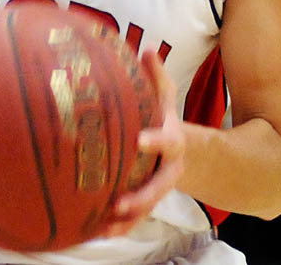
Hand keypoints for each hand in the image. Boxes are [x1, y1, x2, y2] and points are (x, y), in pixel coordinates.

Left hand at [102, 48, 184, 236]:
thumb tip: (146, 48)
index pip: (166, 141)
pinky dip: (118, 227)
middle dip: (140, 197)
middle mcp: (168, 169)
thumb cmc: (164, 117)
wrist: (185, 153)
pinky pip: (134, 218)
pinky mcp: (146, 200)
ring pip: (146, 209)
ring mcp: (158, 187)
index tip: (139, 140)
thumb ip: (157, 75)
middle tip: (119, 203)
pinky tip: (95, 231)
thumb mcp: (165, 95)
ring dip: (127, 220)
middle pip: (158, 188)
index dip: (155, 141)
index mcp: (173, 140)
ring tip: (104, 226)